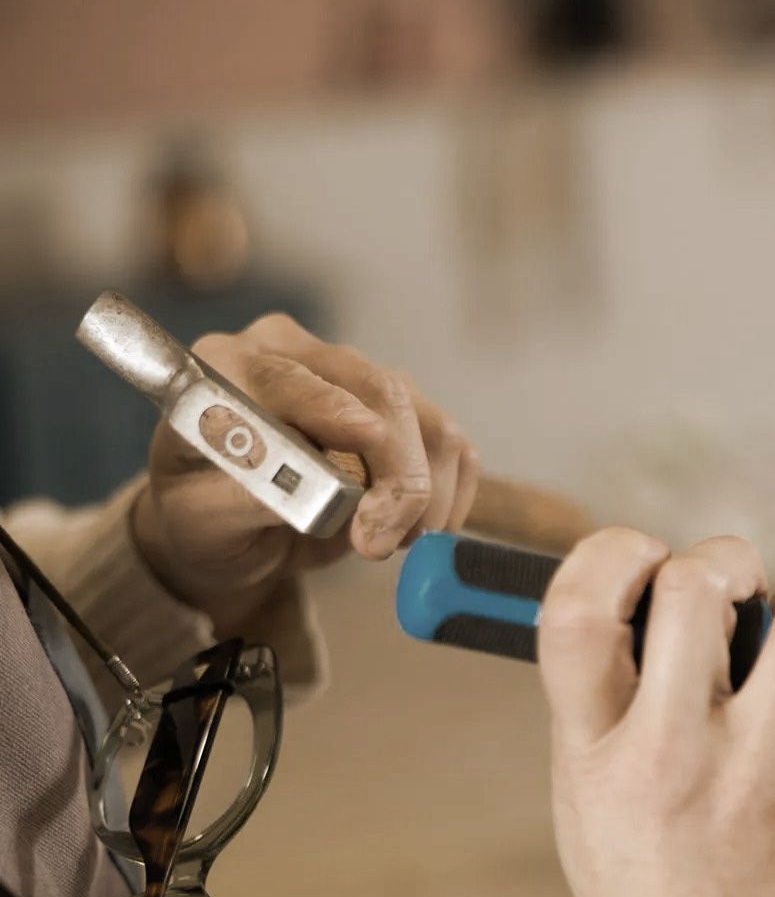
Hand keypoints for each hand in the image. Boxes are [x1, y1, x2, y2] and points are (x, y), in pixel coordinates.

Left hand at [131, 312, 479, 627]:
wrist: (232, 528)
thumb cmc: (206, 518)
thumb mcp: (200, 519)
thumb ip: (244, 499)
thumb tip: (314, 497)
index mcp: (228, 365)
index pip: (285, 376)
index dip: (329, 407)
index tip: (365, 440)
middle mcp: (297, 354)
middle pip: (379, 392)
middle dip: (396, 473)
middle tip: (379, 543)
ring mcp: (358, 376)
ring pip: (427, 422)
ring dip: (425, 493)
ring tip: (389, 542)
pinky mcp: (405, 409)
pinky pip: (452, 447)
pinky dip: (448, 496)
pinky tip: (413, 528)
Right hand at [538, 529, 774, 896]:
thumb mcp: (584, 796)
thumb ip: (610, 699)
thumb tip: (654, 595)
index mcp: (588, 749)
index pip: (576, 606)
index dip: (612, 550)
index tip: (643, 562)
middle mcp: (666, 755)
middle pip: (692, 588)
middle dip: (722, 559)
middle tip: (734, 590)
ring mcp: (751, 781)